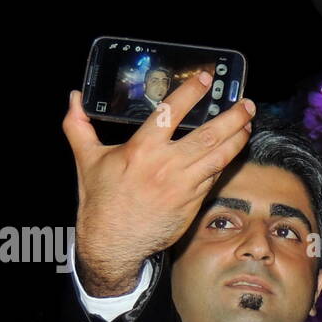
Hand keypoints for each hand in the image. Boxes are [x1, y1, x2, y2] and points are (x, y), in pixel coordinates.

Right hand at [63, 73, 255, 295]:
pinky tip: (233, 150)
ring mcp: (183, 186)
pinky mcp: (193, 203)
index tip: (206, 79)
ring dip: (237, 139)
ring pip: (218, 158)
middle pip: (208, 136)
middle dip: (232, 118)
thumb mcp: (86, 159)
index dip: (191, 93)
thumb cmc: (101, 200)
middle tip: (247, 104)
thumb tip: (74, 97)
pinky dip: (226, 162)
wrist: (114, 242)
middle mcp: (166, 166)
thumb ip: (79, 125)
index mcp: (141, 150)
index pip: (171, 113)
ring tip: (248, 123)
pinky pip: (214, 177)